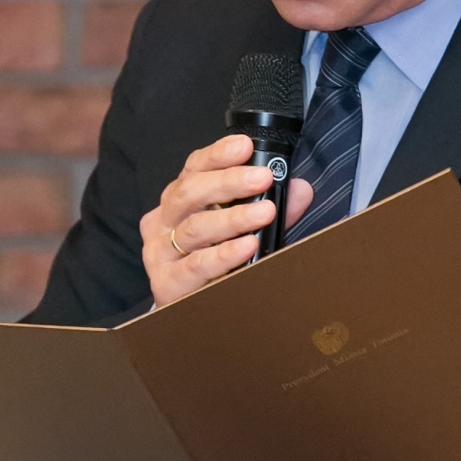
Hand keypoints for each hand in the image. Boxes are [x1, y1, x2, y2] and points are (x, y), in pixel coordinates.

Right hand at [140, 133, 313, 308]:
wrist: (191, 313)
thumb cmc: (216, 264)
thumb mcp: (244, 230)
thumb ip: (270, 208)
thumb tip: (299, 189)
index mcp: (179, 200)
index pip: (194, 168)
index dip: (219, 154)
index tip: (245, 146)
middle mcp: (164, 221)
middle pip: (191, 192)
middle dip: (230, 182)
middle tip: (263, 178)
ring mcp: (160, 252)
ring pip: (196, 227)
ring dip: (233, 218)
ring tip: (264, 212)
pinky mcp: (166, 283)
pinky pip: (196, 265)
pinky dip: (224, 254)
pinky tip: (247, 246)